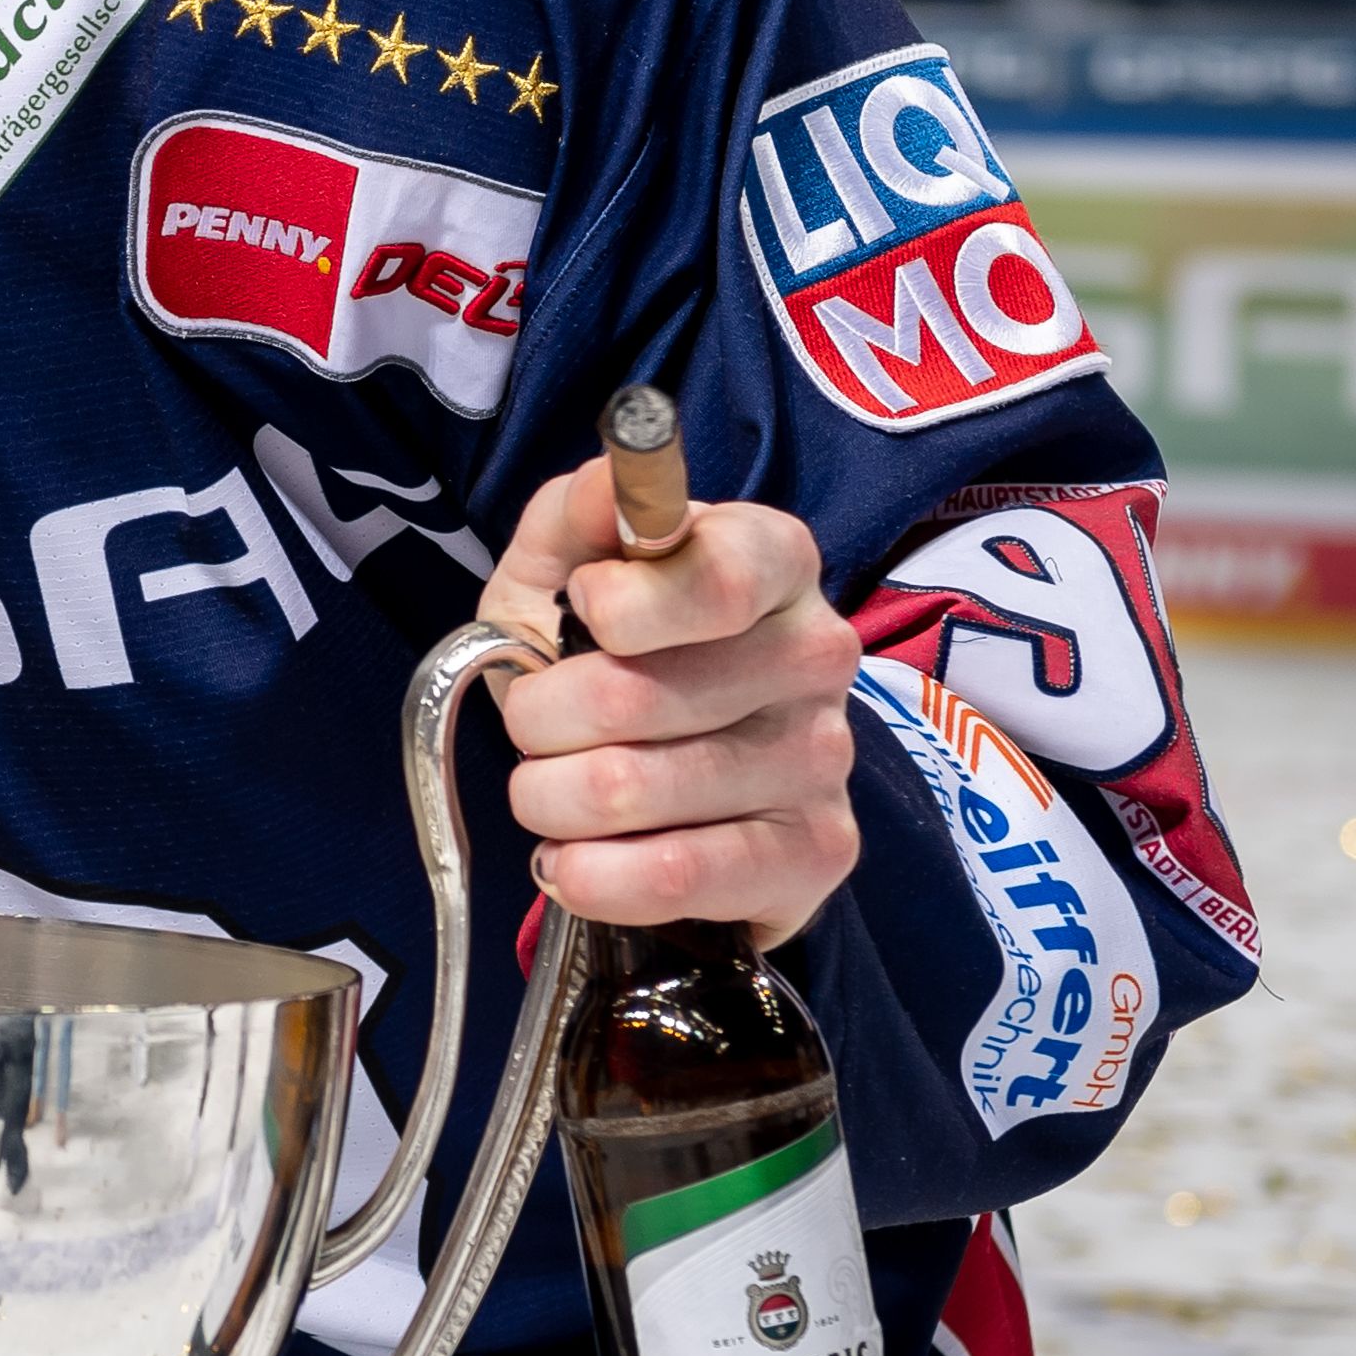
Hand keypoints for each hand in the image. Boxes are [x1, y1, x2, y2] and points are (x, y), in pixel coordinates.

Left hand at [474, 455, 862, 948]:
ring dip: (548, 797)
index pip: (710, 576)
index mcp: (773, 558)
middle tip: (532, 724)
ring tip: (550, 791)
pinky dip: (588, 874)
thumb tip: (612, 480)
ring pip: (628, 789)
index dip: (615, 604)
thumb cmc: (619, 653)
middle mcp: (817, 652)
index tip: (580, 611)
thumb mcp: (572, 567)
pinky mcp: (817, 852)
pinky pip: (676, 876)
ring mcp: (824, 758)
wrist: (690, 779)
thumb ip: (580, 513)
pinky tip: (574, 860)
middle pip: (629, 696)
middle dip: (536, 717)